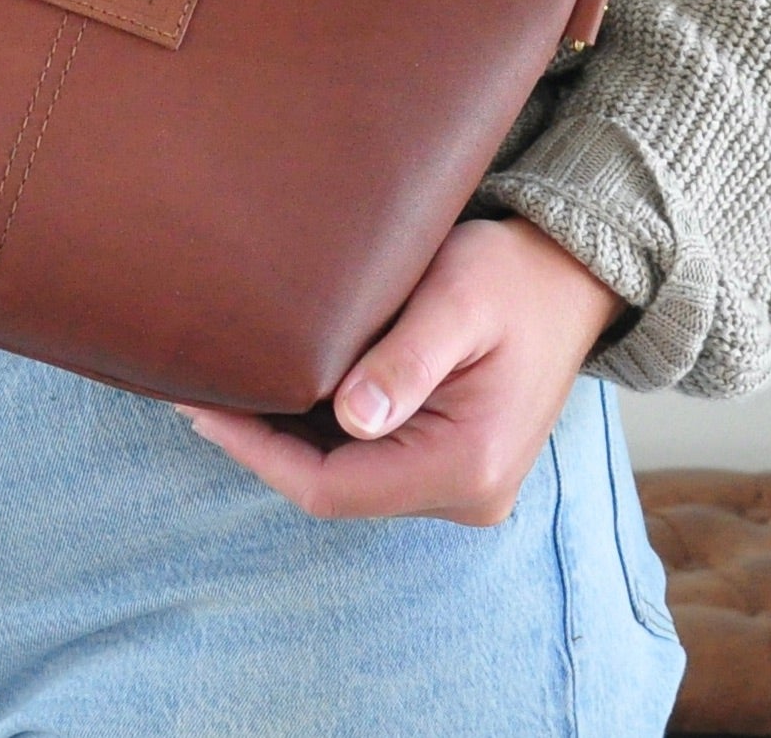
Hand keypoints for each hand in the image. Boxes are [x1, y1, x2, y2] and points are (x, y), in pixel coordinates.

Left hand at [176, 218, 619, 526]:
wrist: (571, 279)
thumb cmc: (510, 276)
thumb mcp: (456, 298)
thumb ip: (405, 358)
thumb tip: (352, 416)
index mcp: (467, 464)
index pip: (332, 488)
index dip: (257, 453)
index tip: (202, 405)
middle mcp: (468, 494)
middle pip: (336, 490)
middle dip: (263, 446)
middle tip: (200, 390)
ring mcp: (464, 487)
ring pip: (350, 481)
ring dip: (290, 443)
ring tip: (228, 390)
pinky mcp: (457, 467)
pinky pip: (373, 466)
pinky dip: (323, 436)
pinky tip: (283, 394)